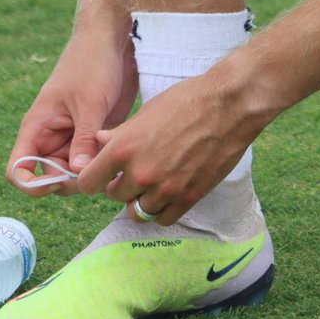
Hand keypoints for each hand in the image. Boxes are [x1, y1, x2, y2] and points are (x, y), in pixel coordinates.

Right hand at [6, 29, 137, 195]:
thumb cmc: (92, 64)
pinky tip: (118, 151)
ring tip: (110, 160)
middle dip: (69, 182)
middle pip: (50, 177)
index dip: (33, 185)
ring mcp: (74, 137)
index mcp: (38, 128)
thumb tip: (78, 174)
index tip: (59, 181)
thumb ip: (83, 139)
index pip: (17, 170)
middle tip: (96, 172)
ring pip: (74, 172)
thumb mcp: (89, 102)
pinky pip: (93, 159)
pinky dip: (103, 161)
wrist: (112, 40)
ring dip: (89, 173)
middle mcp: (53, 137)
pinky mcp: (94, 134)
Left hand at [74, 68, 261, 225]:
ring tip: (154, 182)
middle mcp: (140, 173)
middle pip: (114, 196)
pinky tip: (170, 191)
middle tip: (137, 170)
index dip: (94, 178)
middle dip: (122, 184)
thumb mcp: (147, 111)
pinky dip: (163, 209)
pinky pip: (163, 219)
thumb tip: (99, 143)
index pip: (88, 182)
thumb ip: (120, 134)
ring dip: (142, 199)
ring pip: (137, 212)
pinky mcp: (188, 197)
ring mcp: (165, 188)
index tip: (103, 174)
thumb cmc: (188, 100)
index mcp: (124, 148)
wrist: (230, 104)